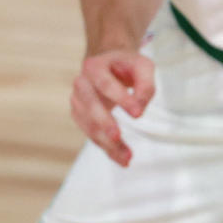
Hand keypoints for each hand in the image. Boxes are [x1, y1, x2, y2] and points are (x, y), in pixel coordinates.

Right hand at [70, 50, 155, 166]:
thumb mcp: (143, 66)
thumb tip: (139, 108)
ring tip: (127, 157)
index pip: (106, 83)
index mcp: (95, 66)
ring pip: (90, 125)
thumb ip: (145, 85)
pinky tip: (120, 157)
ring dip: (107, 143)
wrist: (109, 64)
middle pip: (90, 106)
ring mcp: (78, 101)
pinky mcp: (80, 116)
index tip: (137, 113)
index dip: (120, 98)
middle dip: (104, 123)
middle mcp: (81, 83)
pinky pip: (92, 135)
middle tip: (118, 137)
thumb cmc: (127, 66)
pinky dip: (106, 148)